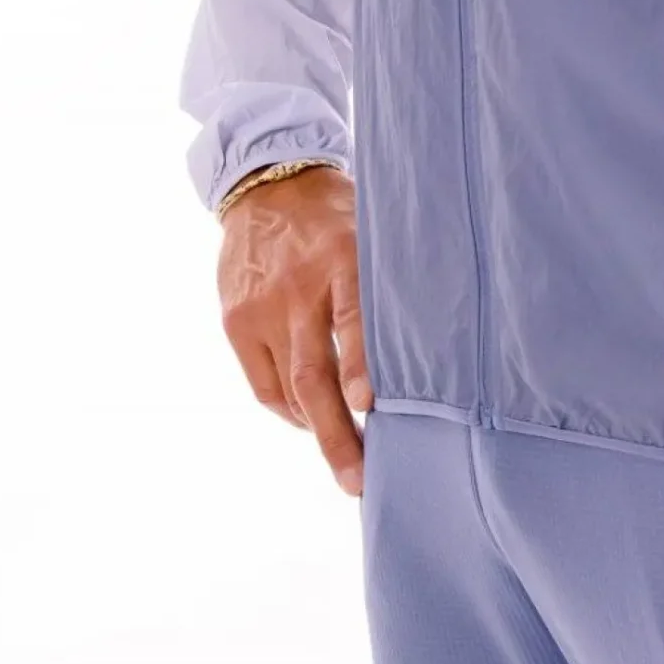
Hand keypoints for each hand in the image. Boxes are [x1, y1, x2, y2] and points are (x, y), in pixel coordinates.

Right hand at [217, 165, 372, 495]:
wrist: (269, 183)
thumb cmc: (339, 218)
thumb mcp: (372, 233)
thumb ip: (388, 288)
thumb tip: (428, 354)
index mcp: (343, 256)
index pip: (352, 315)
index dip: (359, 364)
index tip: (367, 405)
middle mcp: (298, 286)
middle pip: (313, 373)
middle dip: (336, 435)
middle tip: (359, 481)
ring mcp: (261, 307)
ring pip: (288, 389)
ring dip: (317, 430)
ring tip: (346, 463)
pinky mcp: (236, 321)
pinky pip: (264, 385)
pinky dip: (290, 408)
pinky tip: (312, 418)